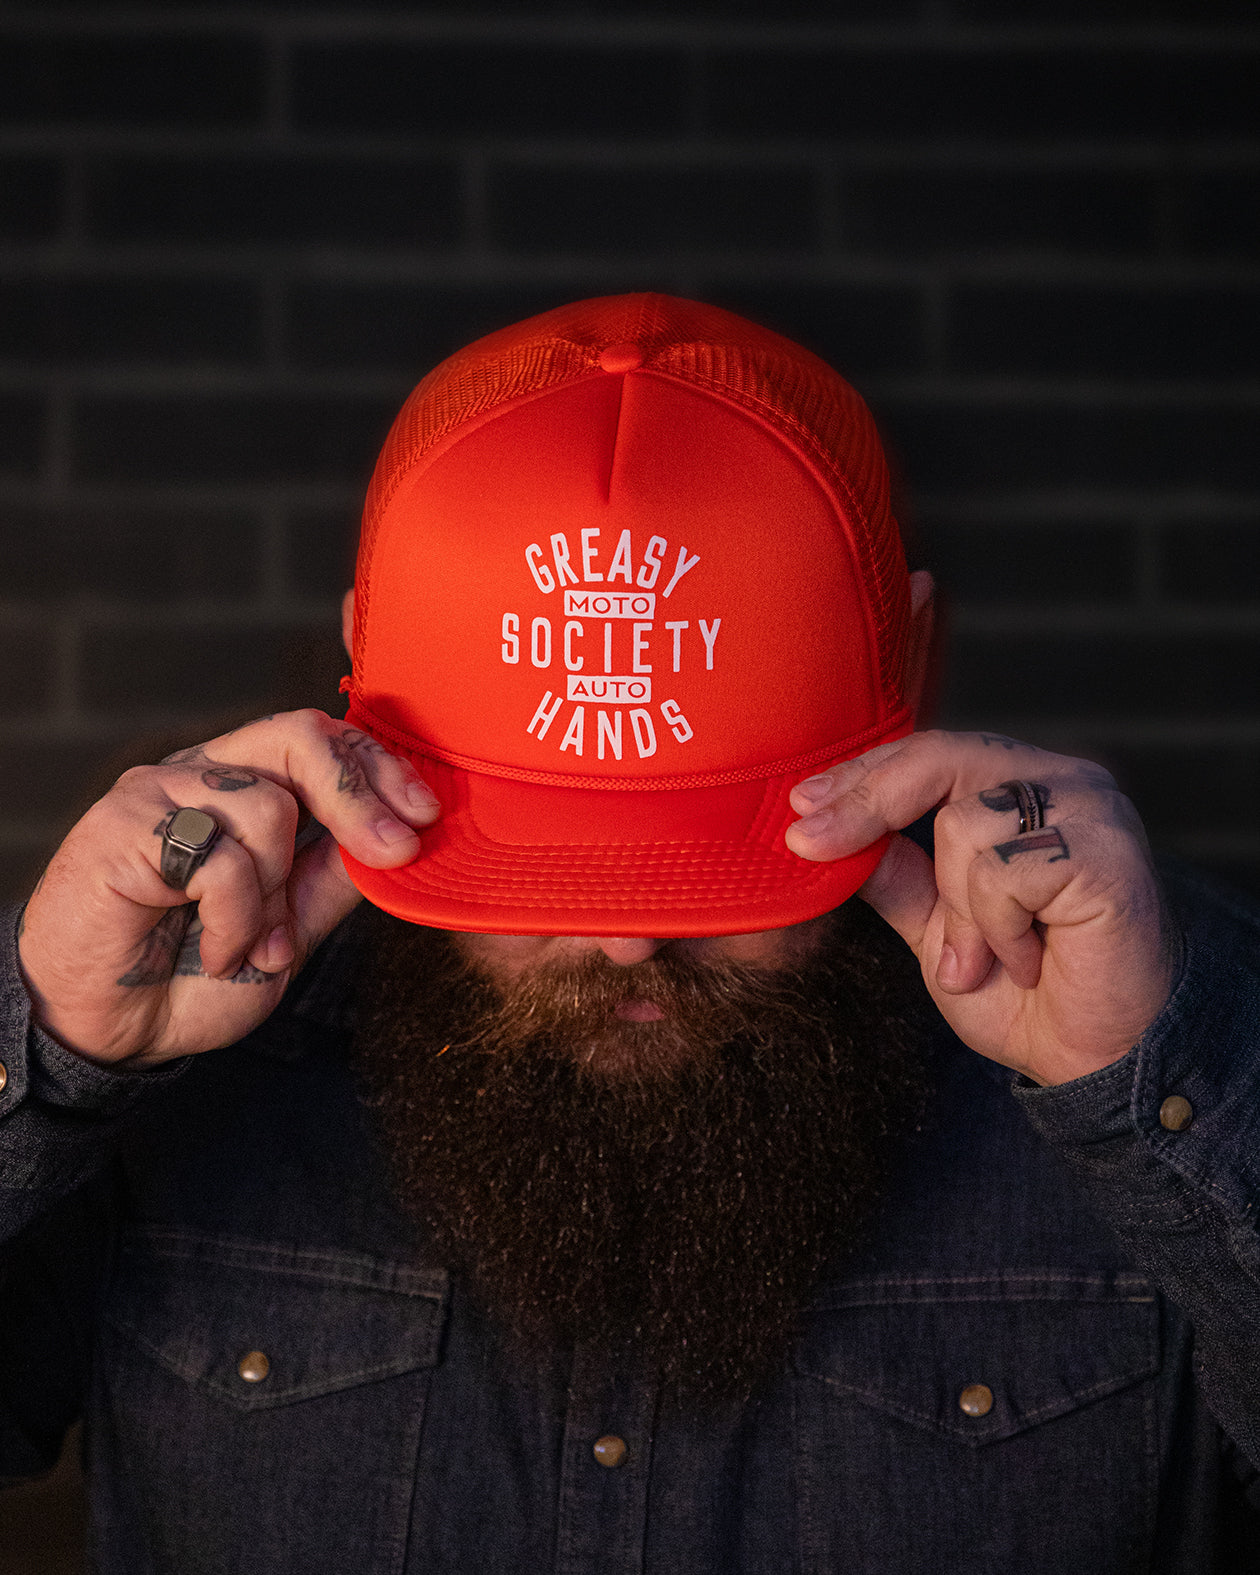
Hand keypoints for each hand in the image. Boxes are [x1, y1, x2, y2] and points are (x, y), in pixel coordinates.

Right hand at [17, 711, 438, 1067]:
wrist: (109, 1032)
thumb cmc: (192, 977)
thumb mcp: (291, 931)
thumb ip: (334, 880)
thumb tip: (401, 836)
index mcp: (241, 789)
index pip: (319, 741)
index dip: (378, 767)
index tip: (426, 814)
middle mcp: (201, 777)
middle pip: (297, 737)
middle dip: (359, 797)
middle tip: (395, 851)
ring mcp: (158, 793)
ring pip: (268, 807)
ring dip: (276, 897)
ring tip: (251, 945)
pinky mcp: (123, 824)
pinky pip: (219, 858)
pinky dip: (235, 920)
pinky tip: (214, 950)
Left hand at [786, 730, 1179, 1085]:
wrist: (1099, 1057)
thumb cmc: (1026, 990)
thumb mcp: (935, 929)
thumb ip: (894, 877)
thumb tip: (824, 838)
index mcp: (1021, 788)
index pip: (928, 756)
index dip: (859, 777)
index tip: (798, 808)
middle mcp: (1061, 782)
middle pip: (938, 759)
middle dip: (865, 806)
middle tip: (810, 845)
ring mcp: (1090, 810)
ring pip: (963, 825)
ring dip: (957, 914)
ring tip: (986, 958)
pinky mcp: (1108, 850)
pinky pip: (1004, 872)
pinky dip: (999, 929)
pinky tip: (1028, 960)